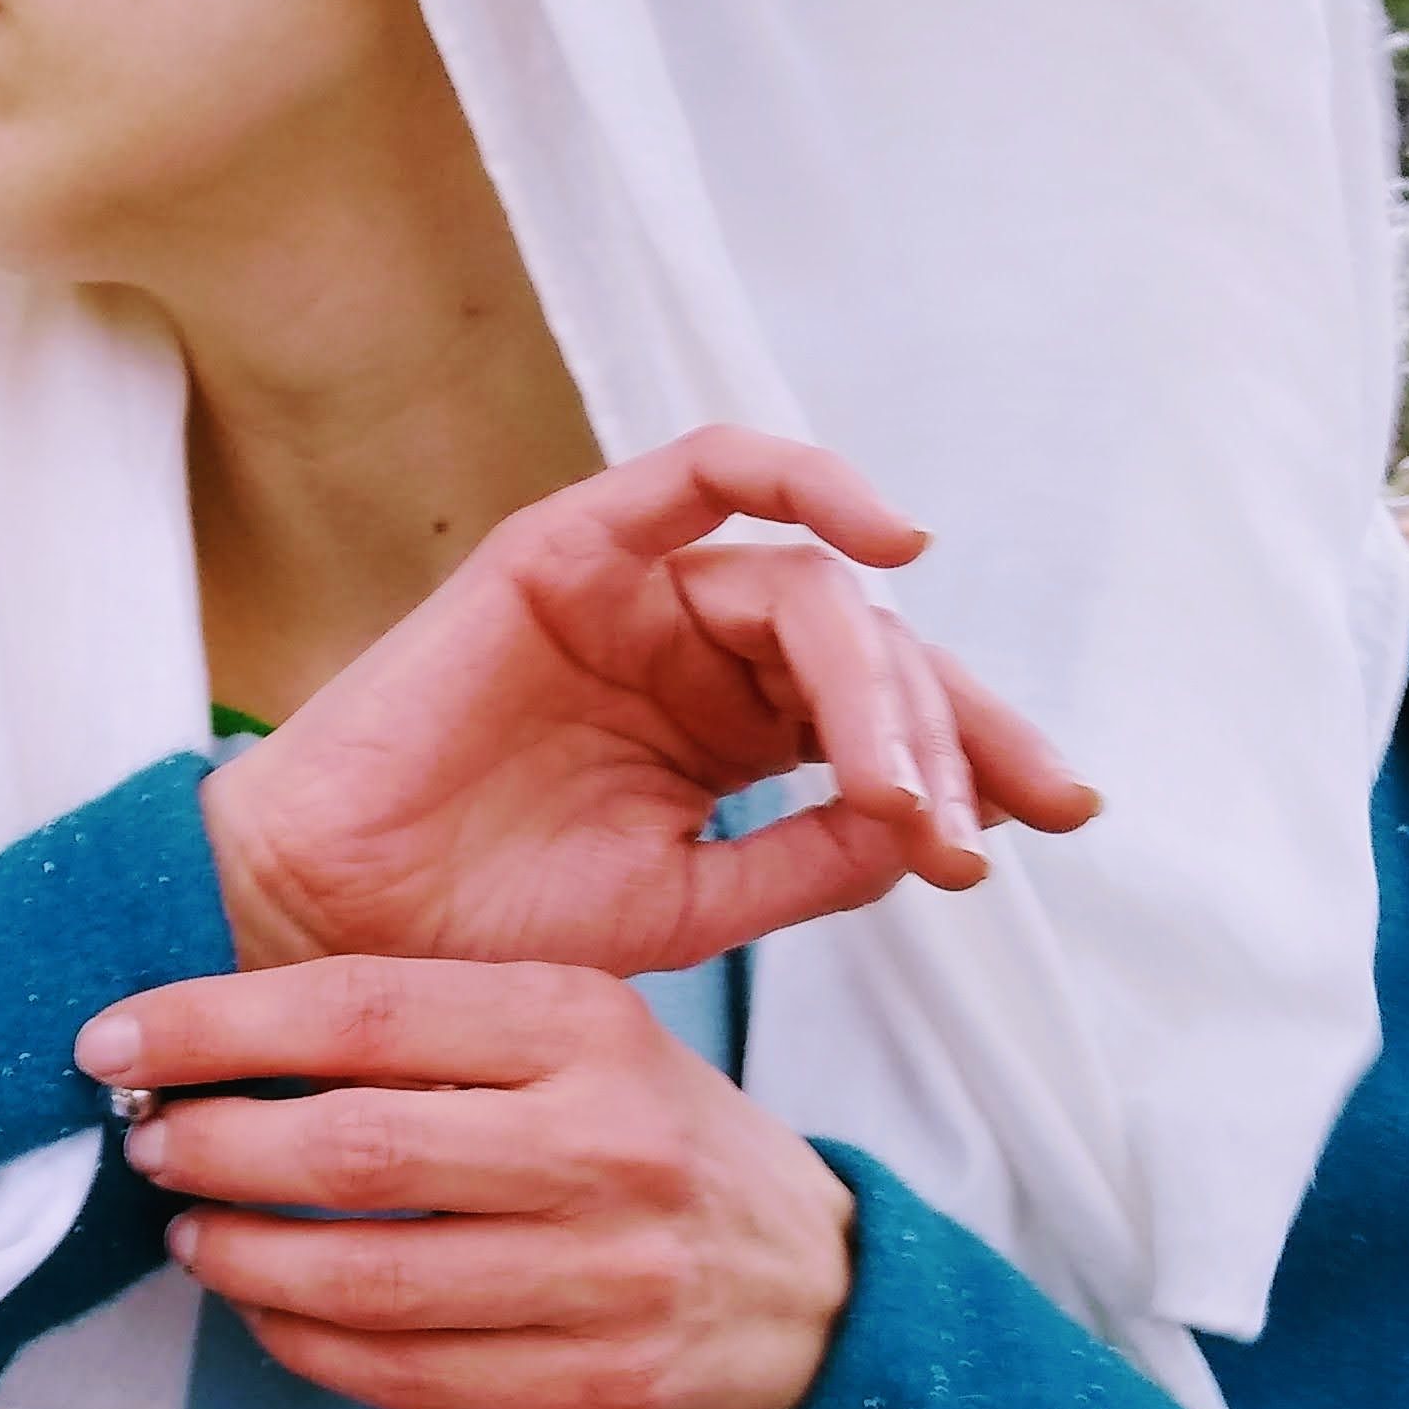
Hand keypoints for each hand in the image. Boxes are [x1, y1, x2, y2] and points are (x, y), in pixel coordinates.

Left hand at [80, 955, 851, 1408]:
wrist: (815, 1283)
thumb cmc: (652, 1129)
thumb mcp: (578, 1032)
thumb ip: (429, 1026)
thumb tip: (219, 1032)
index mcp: (582, 1022)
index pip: (356, 1011)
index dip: (214, 1025)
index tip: (114, 1040)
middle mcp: (601, 1142)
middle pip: (352, 1149)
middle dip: (214, 1147)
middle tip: (149, 1143)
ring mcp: (606, 1274)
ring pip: (370, 1279)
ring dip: (246, 1260)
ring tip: (190, 1234)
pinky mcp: (601, 1385)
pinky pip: (411, 1376)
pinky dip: (310, 1346)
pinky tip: (267, 1313)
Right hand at [200, 423, 1098, 980]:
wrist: (352, 933)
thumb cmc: (493, 926)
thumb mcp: (692, 907)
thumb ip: (811, 857)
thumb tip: (938, 825)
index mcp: (726, 730)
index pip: (882, 714)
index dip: (979, 754)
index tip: (1055, 819)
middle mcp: (693, 652)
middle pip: (866, 646)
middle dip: (951, 724)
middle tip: (975, 822)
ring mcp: (633, 597)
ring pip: (803, 589)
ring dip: (877, 680)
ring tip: (902, 785)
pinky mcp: (569, 551)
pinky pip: (697, 476)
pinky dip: (796, 479)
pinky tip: (884, 535)